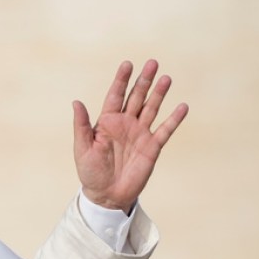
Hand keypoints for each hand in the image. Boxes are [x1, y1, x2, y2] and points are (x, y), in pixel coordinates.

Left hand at [72, 60, 187, 210]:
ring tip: (166, 78)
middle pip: (136, 97)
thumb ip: (82, 125)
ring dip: (159, 94)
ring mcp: (140, 134)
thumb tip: (76, 102)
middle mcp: (126, 124)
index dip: (121, 80)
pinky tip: (182, 106)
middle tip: (152, 62)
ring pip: (151, 108)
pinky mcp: (152, 147)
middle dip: (144, 80)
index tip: (127, 64)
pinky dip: (174, 119)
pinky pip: (165, 130)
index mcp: (107, 122)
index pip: (116, 95)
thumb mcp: (82, 148)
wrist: (107, 195)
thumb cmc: (90, 172)